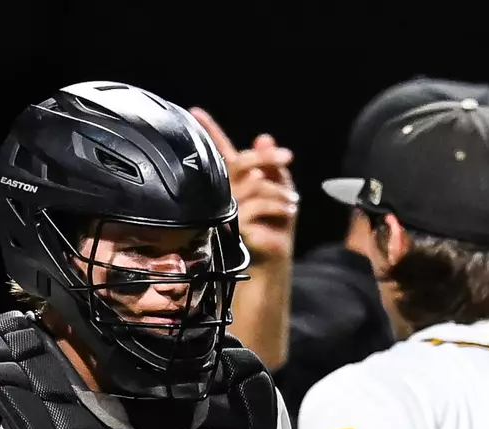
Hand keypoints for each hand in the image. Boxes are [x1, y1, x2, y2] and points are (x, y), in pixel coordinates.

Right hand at [191, 107, 298, 263]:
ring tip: (293, 199)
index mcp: (232, 180)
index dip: (208, 131)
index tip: (195, 111)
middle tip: (287, 156)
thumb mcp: (279, 188)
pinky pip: (257, 204)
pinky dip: (277, 204)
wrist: (272, 257)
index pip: (218, 152)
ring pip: (253, 184)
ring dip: (278, 189)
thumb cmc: (273, 223)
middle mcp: (223, 192)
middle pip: (240, 163)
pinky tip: (289, 208)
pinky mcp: (233, 225)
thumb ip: (271, 164)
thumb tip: (264, 138)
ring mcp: (226, 209)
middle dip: (264, 157)